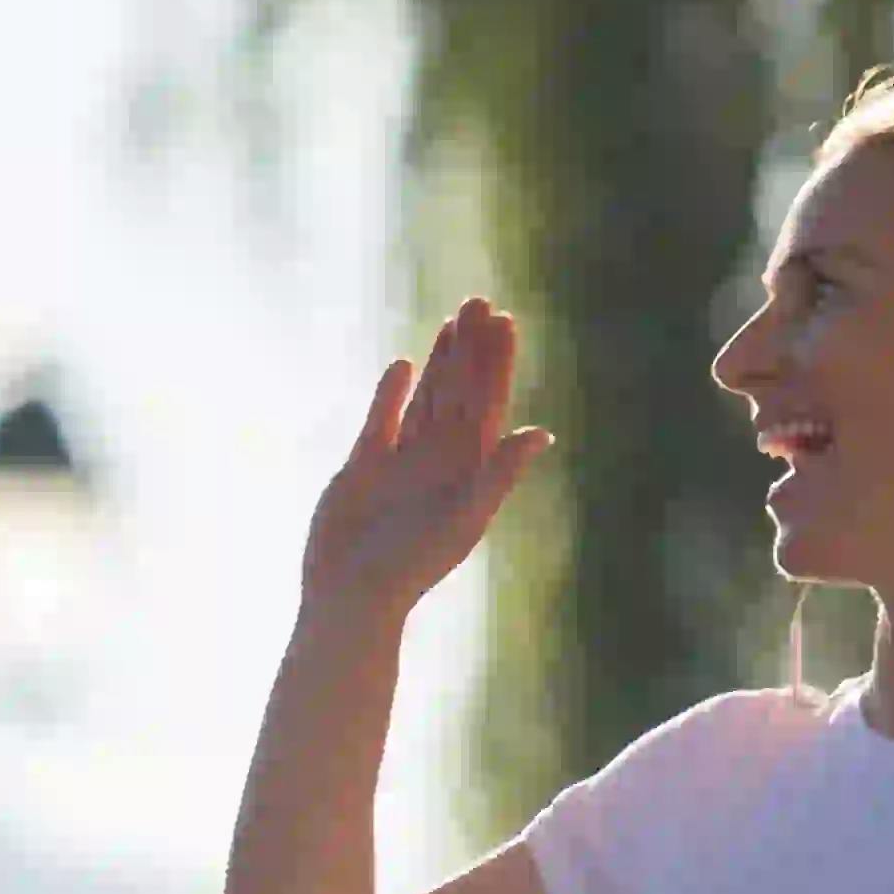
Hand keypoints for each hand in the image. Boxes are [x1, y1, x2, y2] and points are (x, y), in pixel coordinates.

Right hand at [298, 296, 555, 625]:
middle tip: (480, 301)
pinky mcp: (364, 465)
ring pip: (427, 399)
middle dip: (471, 348)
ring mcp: (402, 460)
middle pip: (460, 391)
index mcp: (468, 468)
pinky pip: (383, 419)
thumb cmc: (413, 564)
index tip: (505, 321)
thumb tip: (541, 433)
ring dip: (441, 361)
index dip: (496, 362)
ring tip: (452, 322)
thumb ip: (501, 474)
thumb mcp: (465, 518)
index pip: (488, 403)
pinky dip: (393, 392)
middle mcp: (440, 459)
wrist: (352, 593)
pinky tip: (404, 365)